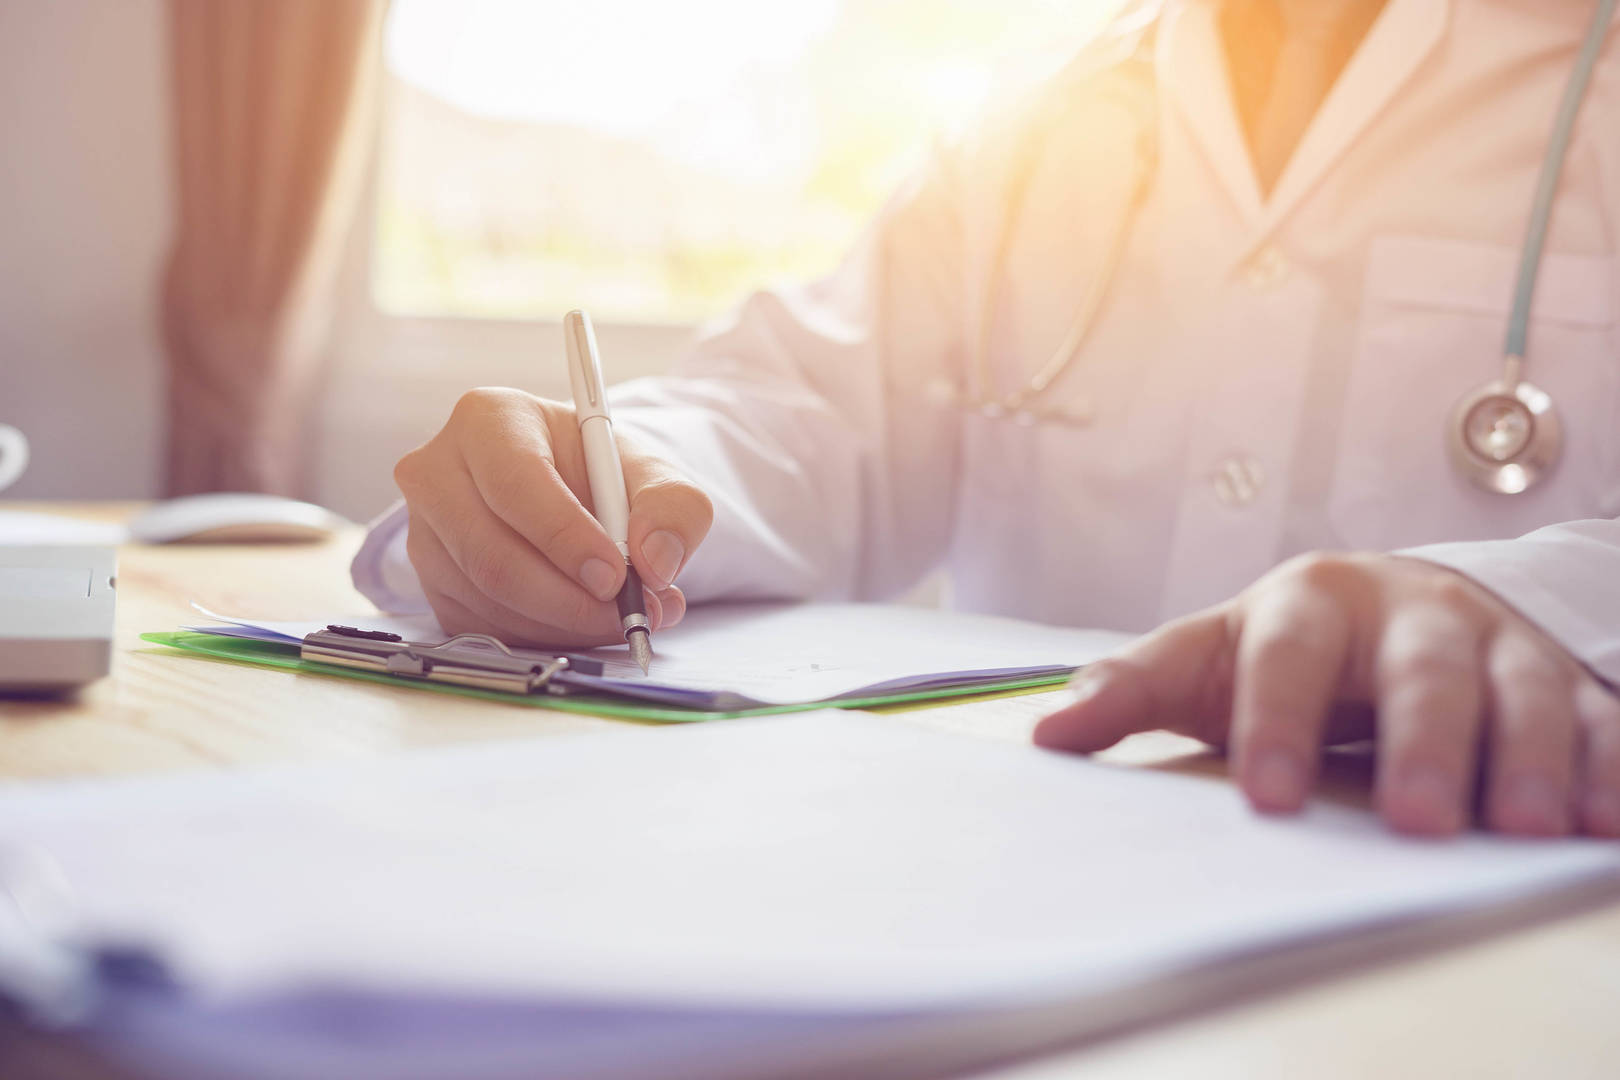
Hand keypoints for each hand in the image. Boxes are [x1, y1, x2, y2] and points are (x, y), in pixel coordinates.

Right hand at [393, 387, 712, 647]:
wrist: (574, 497)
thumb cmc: (604, 476)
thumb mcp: (654, 475)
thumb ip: (673, 508)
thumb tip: (656, 562)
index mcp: (488, 419)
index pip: (515, 484)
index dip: (565, 537)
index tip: (616, 575)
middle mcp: (439, 471)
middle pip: (491, 554)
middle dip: (567, 599)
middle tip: (627, 614)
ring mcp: (426, 531)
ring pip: (488, 598)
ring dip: (563, 623)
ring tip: (621, 616)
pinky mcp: (432, 583)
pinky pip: (481, 627)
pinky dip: (541, 635)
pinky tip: (581, 620)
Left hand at [1035, 552, 1619, 837]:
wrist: (1388, 605)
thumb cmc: (1283, 648)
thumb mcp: (1204, 658)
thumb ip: (1131, 690)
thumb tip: (1046, 735)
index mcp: (1307, 603)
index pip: (1288, 655)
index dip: (1277, 721)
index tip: (1268, 799)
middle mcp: (1408, 612)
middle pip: (1421, 670)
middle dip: (1424, 743)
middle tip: (1418, 823)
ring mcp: (1493, 643)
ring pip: (1522, 690)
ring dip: (1531, 757)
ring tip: (1530, 829)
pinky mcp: (1561, 680)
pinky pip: (1598, 718)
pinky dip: (1607, 766)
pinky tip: (1602, 823)